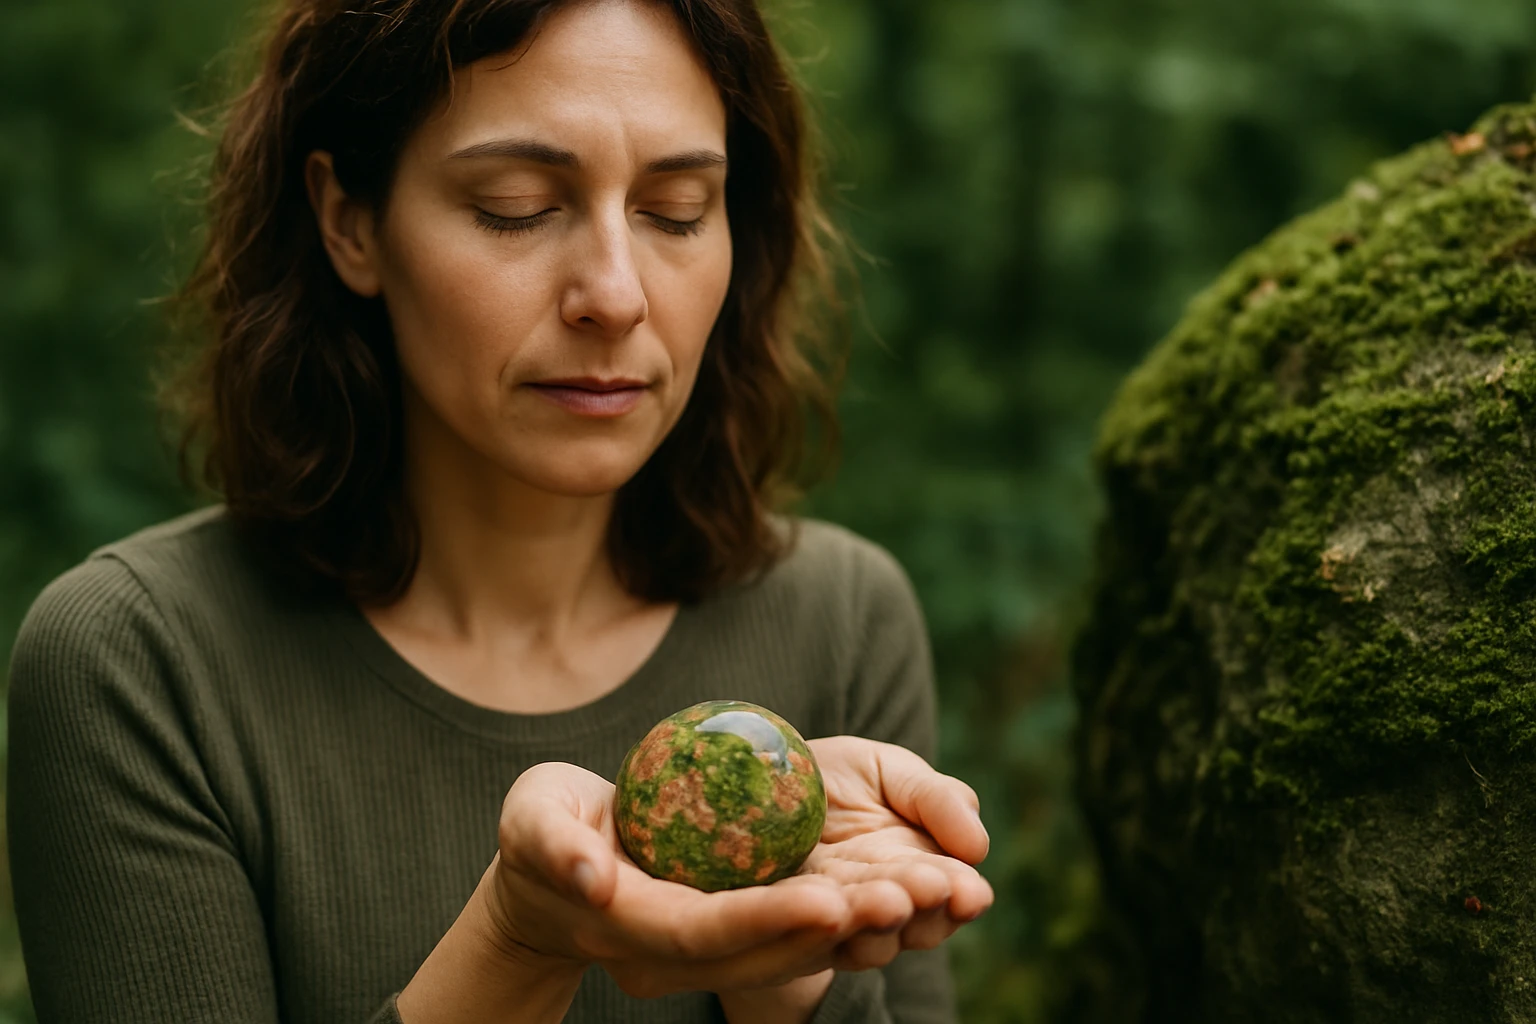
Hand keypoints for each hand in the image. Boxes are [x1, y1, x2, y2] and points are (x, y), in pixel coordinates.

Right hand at [480, 761, 920, 999]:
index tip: (828, 897)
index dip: (765, 919)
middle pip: (759, 957)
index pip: (702, 931)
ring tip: (912, 900)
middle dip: (831, 933)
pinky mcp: (722, 942)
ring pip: (782, 958)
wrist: (545, 882)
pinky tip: (889, 898)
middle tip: (900, 899)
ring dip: (849, 936)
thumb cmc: (539, 829)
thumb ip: (552, 842)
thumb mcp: (531, 818)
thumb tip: (591, 875)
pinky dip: (836, 927)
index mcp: (625, 924)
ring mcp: (697, 958)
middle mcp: (667, 957)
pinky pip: (784, 943)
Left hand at [801, 736, 992, 969]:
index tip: (969, 891)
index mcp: (920, 867)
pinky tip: (827, 906)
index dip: (960, 894)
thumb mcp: (891, 771)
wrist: (757, 777)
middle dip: (923, 909)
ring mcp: (835, 918)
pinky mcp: (788, 923)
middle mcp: (883, 903)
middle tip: (928, 891)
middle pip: (915, 924)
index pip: (950, 891)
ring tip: (884, 902)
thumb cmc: (835, 774)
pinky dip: (819, 923)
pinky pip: (808, 934)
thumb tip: (978, 849)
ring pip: (868, 943)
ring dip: (877, 926)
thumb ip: (938, 800)